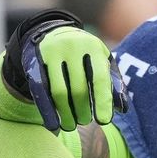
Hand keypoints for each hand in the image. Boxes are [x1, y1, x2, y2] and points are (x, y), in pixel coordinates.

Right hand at [4, 10, 127, 131]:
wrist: (52, 31)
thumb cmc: (84, 54)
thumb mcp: (101, 61)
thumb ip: (113, 83)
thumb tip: (122, 109)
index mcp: (92, 47)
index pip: (99, 78)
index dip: (102, 102)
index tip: (103, 121)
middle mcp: (71, 47)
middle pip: (78, 88)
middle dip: (83, 110)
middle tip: (84, 121)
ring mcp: (51, 53)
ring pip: (59, 92)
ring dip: (65, 113)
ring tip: (70, 125)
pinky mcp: (34, 61)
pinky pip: (40, 90)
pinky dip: (47, 110)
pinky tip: (52, 124)